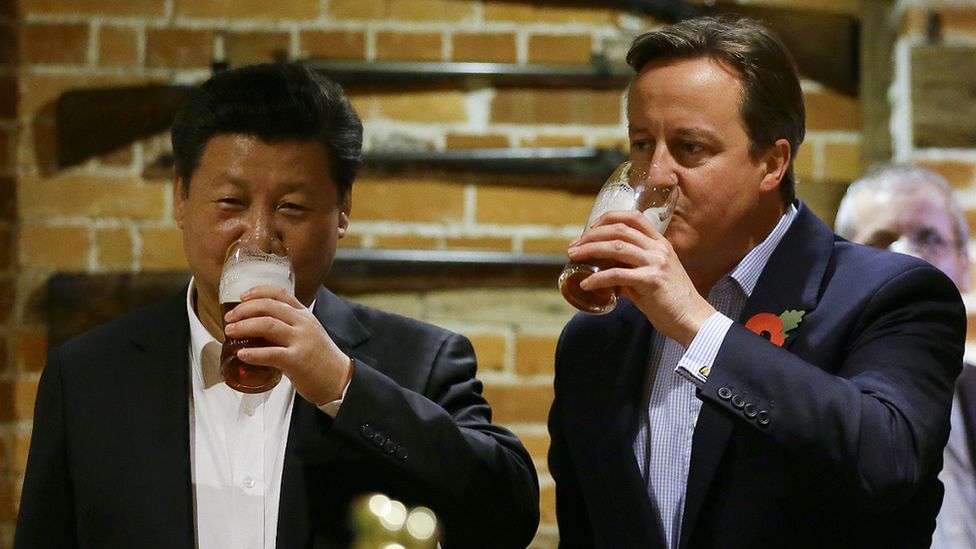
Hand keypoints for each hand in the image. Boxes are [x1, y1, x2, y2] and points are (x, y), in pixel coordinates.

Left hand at [223, 285, 351, 403]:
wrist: (339, 379)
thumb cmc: (321, 359)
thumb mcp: (308, 333)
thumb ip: (288, 325)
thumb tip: (258, 325)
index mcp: (304, 315)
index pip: (280, 293)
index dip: (258, 291)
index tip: (242, 296)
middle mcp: (303, 324)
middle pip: (269, 307)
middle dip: (244, 310)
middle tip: (229, 318)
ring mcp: (301, 341)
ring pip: (267, 325)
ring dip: (244, 327)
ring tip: (230, 332)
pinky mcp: (297, 361)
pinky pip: (271, 354)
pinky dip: (253, 353)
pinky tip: (242, 354)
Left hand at [568, 210, 715, 345]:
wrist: (692, 319)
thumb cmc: (670, 301)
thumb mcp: (651, 277)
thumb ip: (630, 271)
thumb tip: (604, 274)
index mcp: (660, 243)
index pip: (633, 217)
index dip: (608, 218)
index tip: (590, 228)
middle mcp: (658, 248)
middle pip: (619, 230)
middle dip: (591, 235)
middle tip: (574, 245)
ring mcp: (656, 263)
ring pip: (615, 247)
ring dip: (589, 250)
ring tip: (573, 256)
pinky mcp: (651, 281)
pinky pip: (617, 275)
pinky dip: (597, 279)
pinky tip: (586, 284)